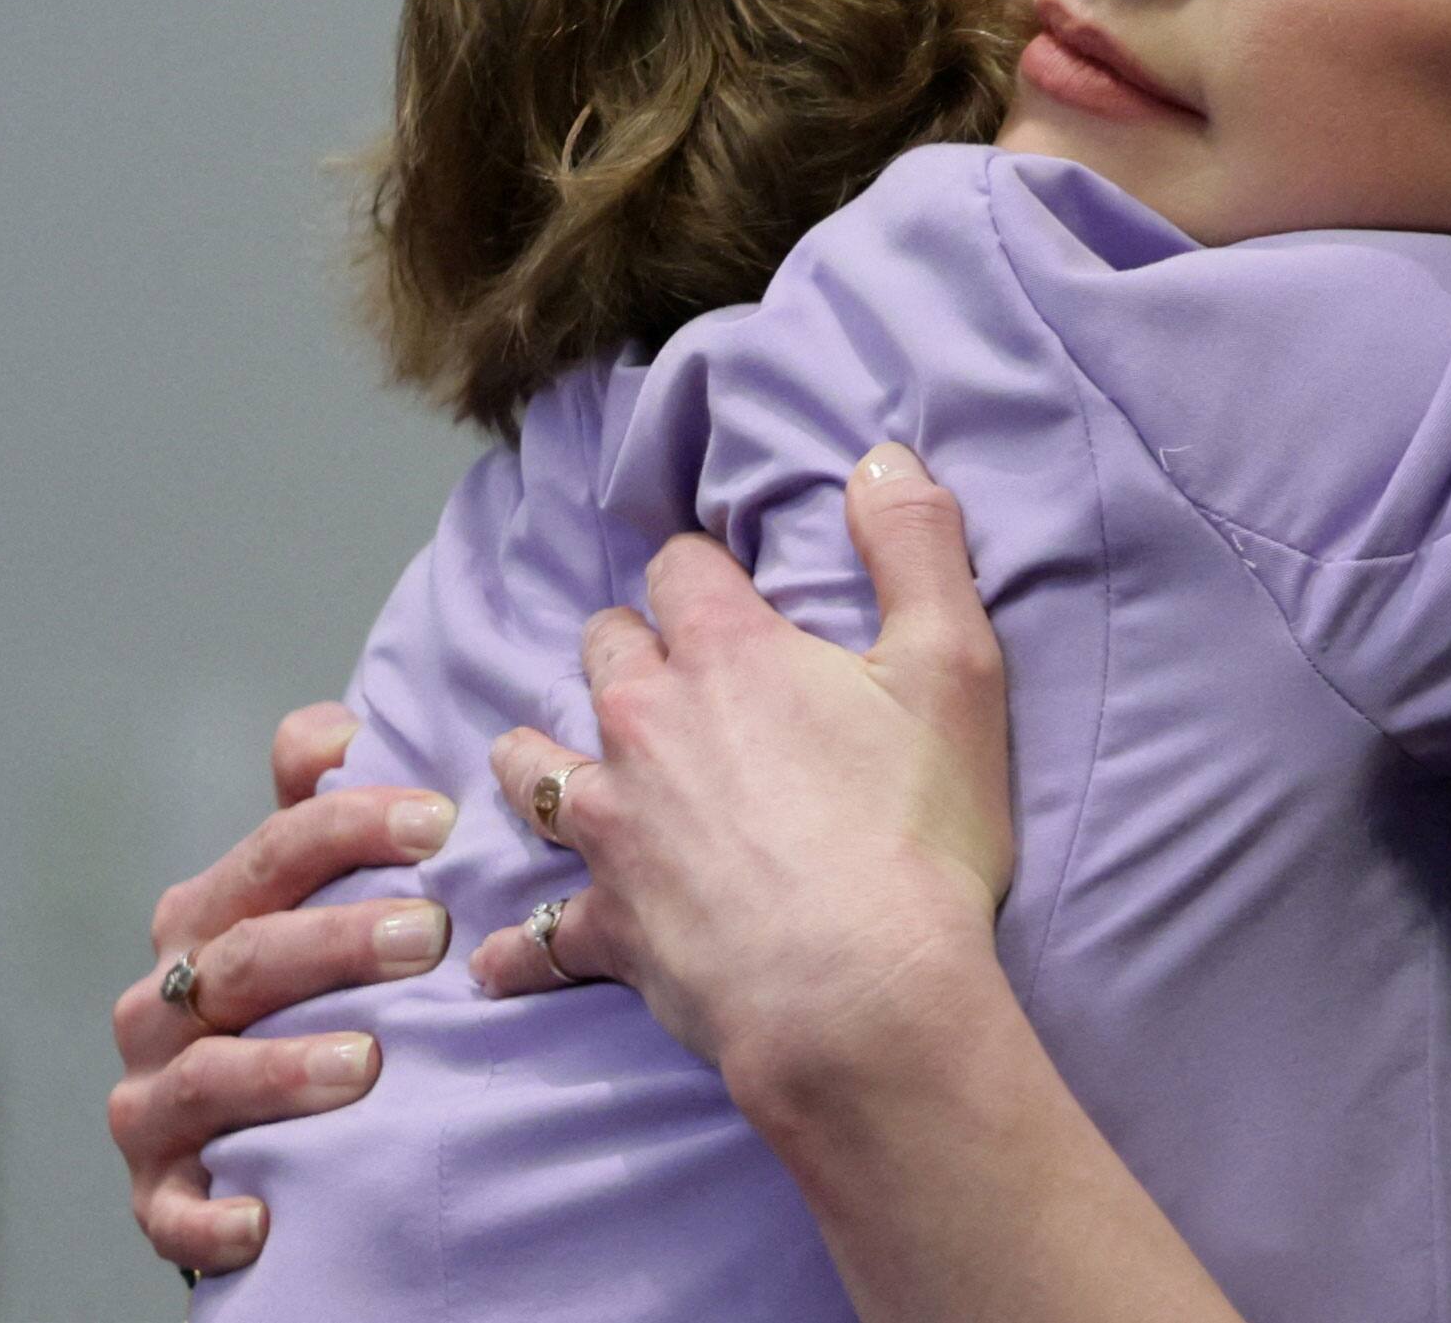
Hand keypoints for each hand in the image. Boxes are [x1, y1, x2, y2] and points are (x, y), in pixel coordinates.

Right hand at [105, 702, 458, 1275]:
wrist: (240, 1119)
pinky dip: (209, 1216)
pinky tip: (263, 1217)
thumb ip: (317, 809)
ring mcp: (154, 1094)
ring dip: (282, 1069)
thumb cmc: (296, 984)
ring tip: (366, 1064)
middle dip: (338, 941)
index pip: (278, 850)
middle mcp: (167, 998)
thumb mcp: (305, 893)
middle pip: (248, 955)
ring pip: (207, 1073)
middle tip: (429, 936)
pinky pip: (171, 1209)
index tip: (439, 821)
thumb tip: (335, 731)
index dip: (352, 825)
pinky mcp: (156, 1188)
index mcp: (209, 913)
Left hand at [469, 443, 1013, 1128]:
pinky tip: (497, 956)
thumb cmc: (913, 829)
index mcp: (726, 654)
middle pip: (600, 653)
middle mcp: (646, 726)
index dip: (702, 571)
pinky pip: (534, 934)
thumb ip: (915, 544)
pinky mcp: (607, 926)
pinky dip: (517, 945)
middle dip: (625, 651)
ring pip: (531, 770)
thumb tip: (880, 454)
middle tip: (660, 675)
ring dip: (537, 762)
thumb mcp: (953, 664)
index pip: (680, 566)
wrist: (860, 996)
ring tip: (548, 768)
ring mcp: (613, 829)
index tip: (723, 588)